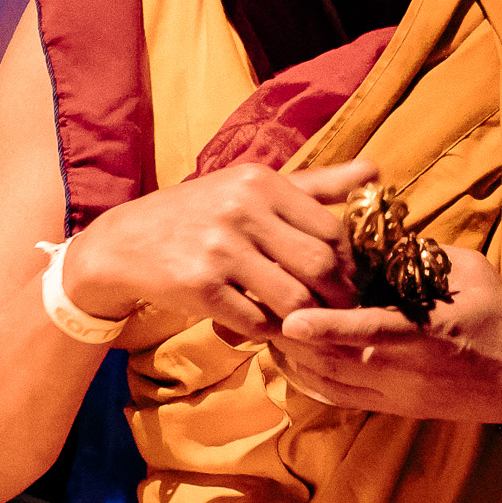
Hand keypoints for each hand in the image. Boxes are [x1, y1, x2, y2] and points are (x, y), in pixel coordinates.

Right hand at [59, 159, 378, 333]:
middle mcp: (241, 209)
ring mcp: (219, 249)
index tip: (353, 283)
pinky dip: (271, 332)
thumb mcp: (251, 187)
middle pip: (320, 266)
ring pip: (294, 299)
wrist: (125, 242)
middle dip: (340, 298)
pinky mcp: (199, 286)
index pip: (333, 230)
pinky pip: (256, 321)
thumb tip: (376, 171)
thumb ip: (316, 183)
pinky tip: (269, 329)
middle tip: (342, 313)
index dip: (352, 265)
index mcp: (260, 182)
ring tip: (310, 325)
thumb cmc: (200, 213)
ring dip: (308, 321)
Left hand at [276, 245, 501, 423]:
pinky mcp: (394, 408)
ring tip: (268, 328)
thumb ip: (423, 256)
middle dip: (296, 340)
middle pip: (337, 361)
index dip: (328, 328)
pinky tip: (293, 358)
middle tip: (265, 309)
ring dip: (297, 359)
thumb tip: (381, 239)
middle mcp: (407, 370)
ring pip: (331, 383)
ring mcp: (398, 394)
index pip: (369, 332)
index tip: (291, 318)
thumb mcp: (469, 272)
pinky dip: (310, 379)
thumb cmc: (500, 315)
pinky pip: (340, 399)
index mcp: (429, 333)